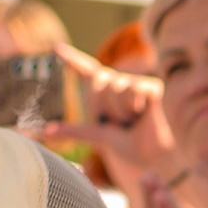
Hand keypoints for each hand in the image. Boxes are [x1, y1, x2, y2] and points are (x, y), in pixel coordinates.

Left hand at [43, 46, 185, 198]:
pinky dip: (134, 107)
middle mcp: (123, 84)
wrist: (161, 158)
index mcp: (110, 96)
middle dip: (103, 106)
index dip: (74, 60)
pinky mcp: (153, 86)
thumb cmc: (136, 148)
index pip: (89, 72)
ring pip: (116, 87)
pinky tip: (147, 113)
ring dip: (121, 111)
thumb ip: (77, 130)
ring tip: (136, 121)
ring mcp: (139, 83)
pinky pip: (132, 90)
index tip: (57, 48)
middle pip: (98, 82)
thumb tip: (46, 131)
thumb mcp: (102, 137)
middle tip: (121, 123)